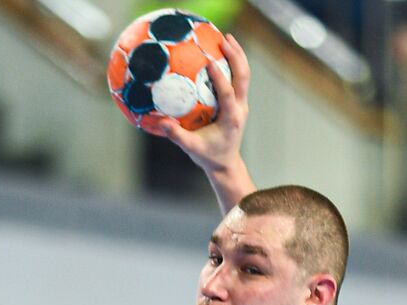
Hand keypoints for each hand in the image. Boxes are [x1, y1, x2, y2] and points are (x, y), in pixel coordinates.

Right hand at [145, 34, 250, 180]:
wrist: (225, 163)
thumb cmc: (207, 156)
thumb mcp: (191, 148)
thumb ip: (177, 135)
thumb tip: (161, 122)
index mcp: (231, 118)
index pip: (228, 94)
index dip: (221, 78)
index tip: (211, 63)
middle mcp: (241, 108)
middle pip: (243, 77)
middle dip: (236, 57)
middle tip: (224, 41)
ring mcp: (242, 104)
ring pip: (244, 75)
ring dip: (238, 56)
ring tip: (227, 39)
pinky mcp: (240, 102)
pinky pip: (239, 79)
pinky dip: (234, 64)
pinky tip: (223, 54)